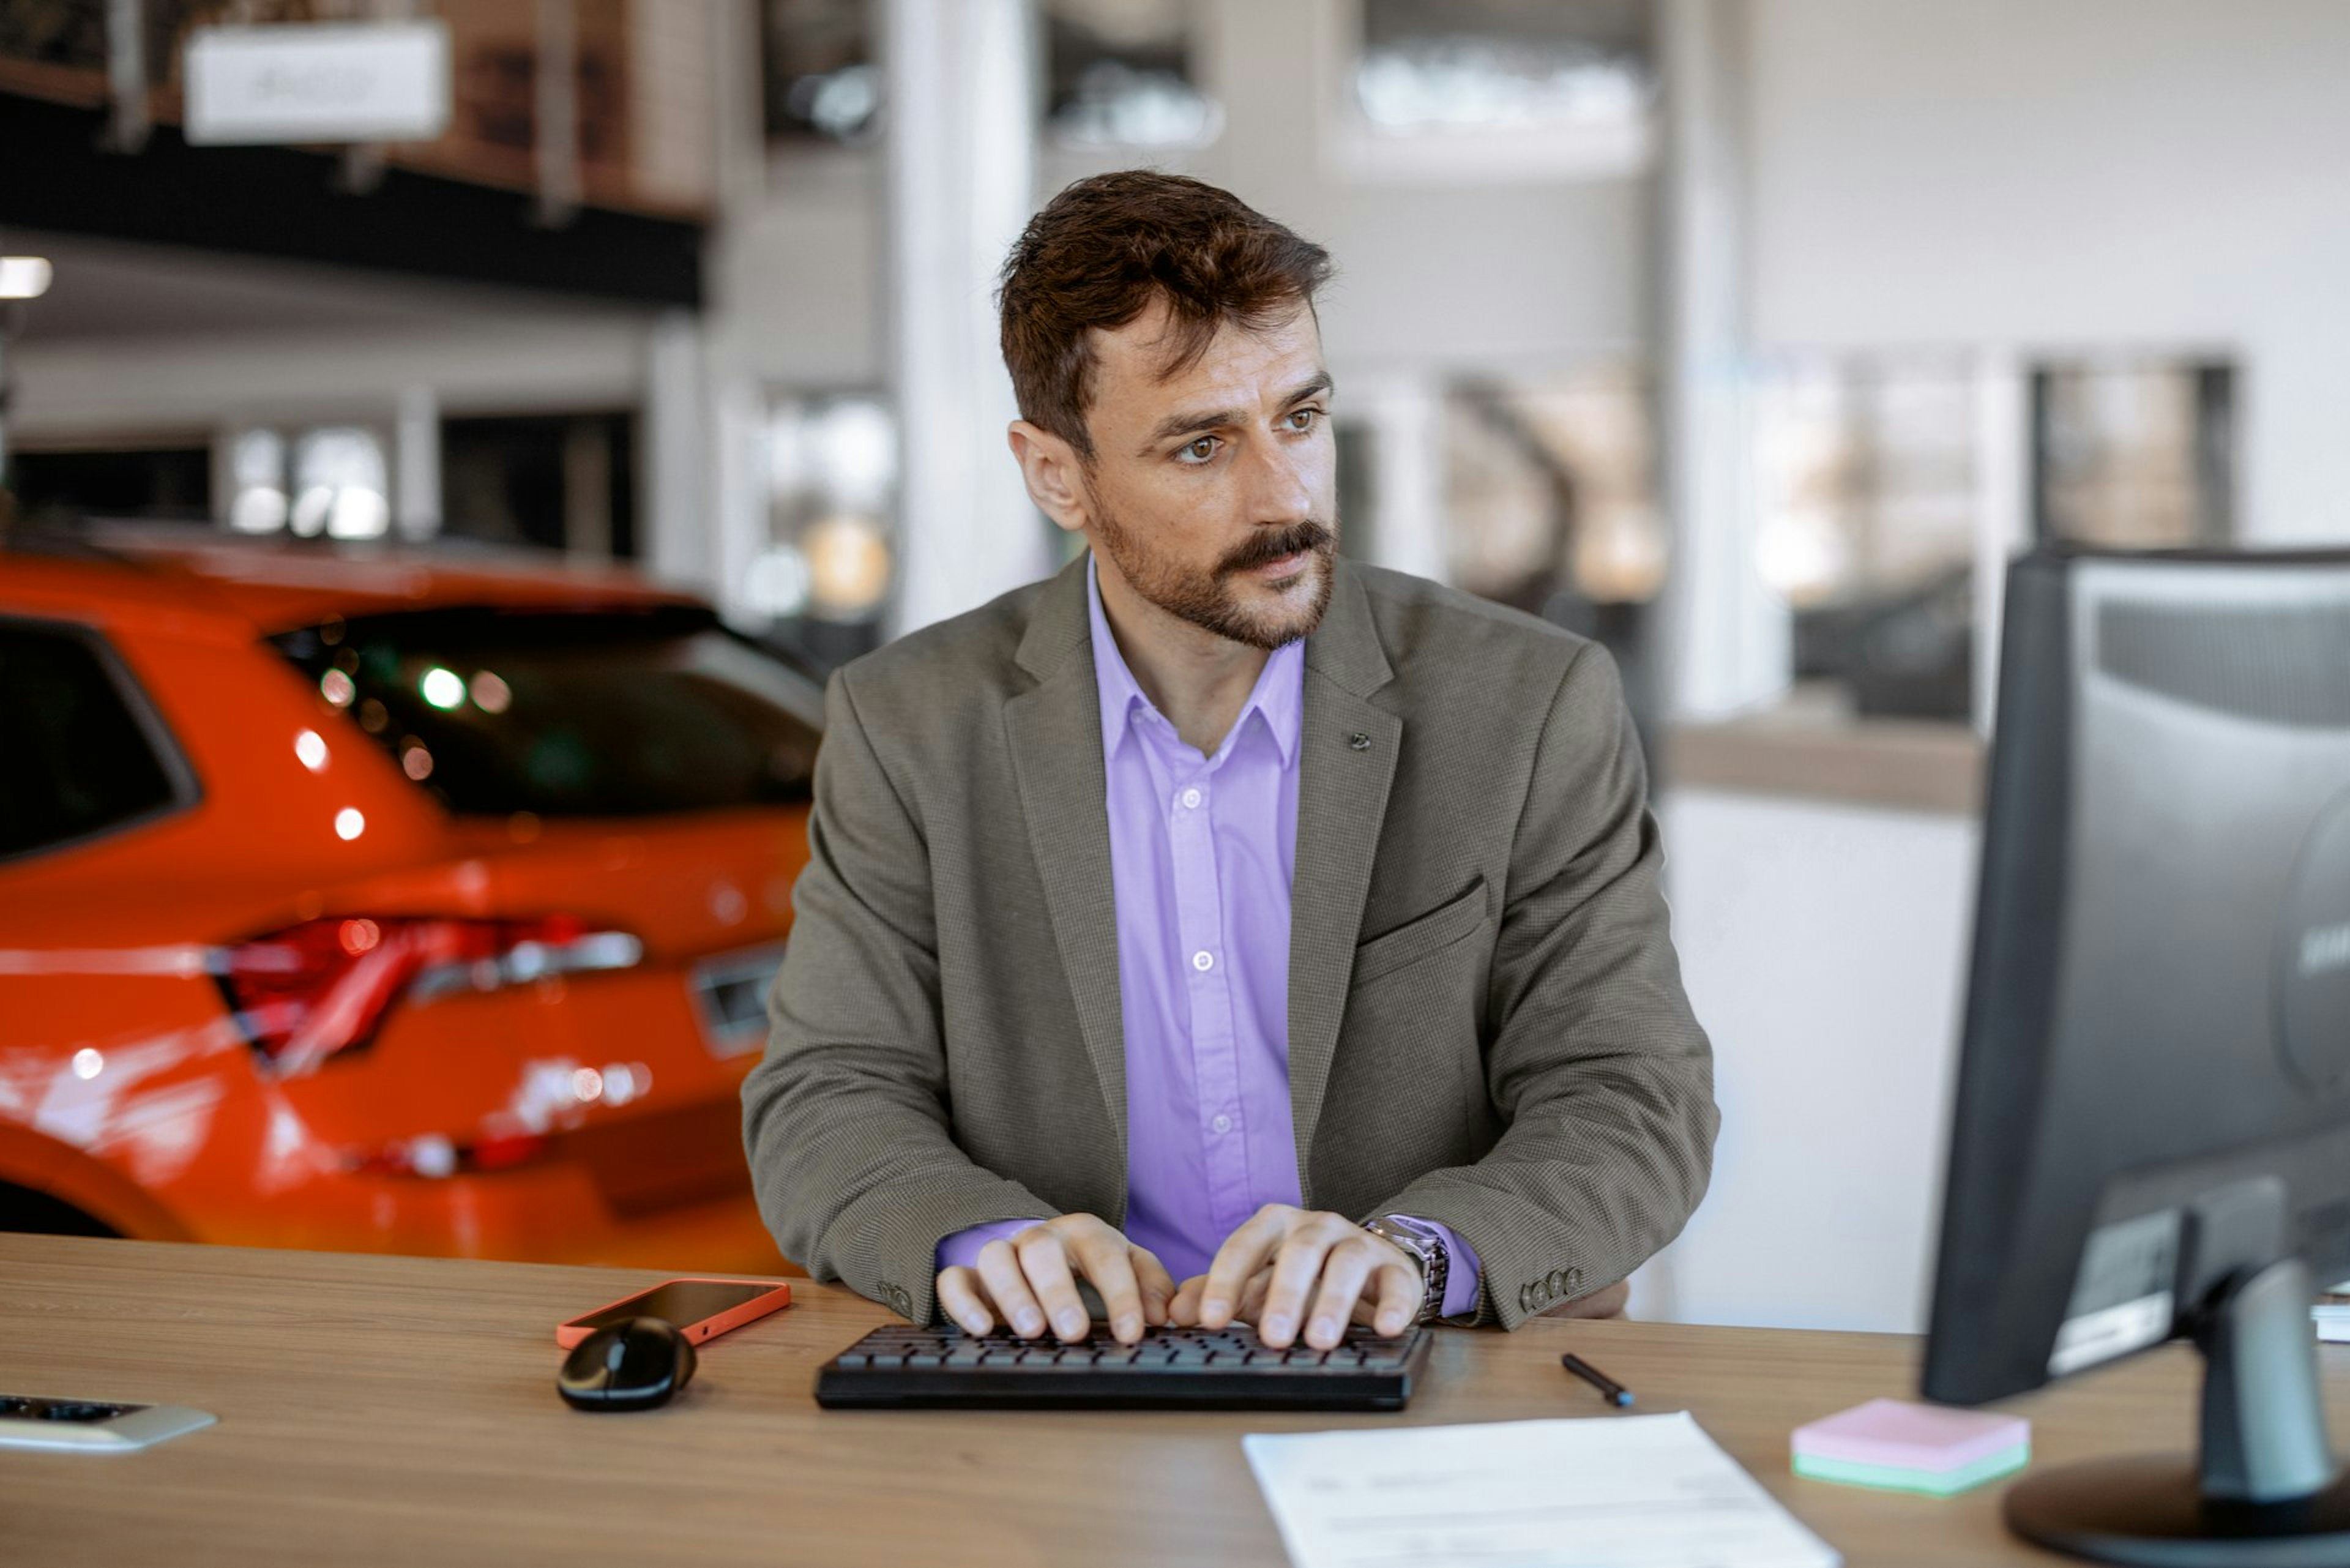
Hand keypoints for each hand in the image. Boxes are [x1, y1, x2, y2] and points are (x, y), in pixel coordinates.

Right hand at [934, 1214, 1174, 1344]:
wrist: (1045, 1257)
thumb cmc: (1093, 1268)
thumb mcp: (1130, 1269)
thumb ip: (1151, 1286)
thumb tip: (1161, 1315)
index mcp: (1086, 1233)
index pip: (1105, 1256)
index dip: (1120, 1295)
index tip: (1131, 1333)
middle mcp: (1041, 1238)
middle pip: (1043, 1250)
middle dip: (1058, 1290)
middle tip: (1074, 1331)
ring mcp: (1002, 1254)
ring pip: (996, 1258)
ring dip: (1013, 1294)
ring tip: (1032, 1331)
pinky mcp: (970, 1277)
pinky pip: (954, 1280)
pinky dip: (962, 1302)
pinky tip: (980, 1329)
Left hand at [1168, 1204, 1422, 1348]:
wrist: (1367, 1267)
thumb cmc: (1302, 1277)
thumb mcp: (1255, 1284)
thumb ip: (1216, 1295)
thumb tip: (1175, 1314)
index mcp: (1274, 1226)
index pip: (1244, 1247)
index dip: (1225, 1282)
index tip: (1209, 1320)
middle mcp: (1317, 1226)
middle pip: (1299, 1252)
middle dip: (1285, 1295)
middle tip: (1272, 1338)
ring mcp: (1358, 1242)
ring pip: (1346, 1262)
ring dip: (1333, 1302)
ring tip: (1320, 1340)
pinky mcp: (1395, 1267)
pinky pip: (1397, 1282)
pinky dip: (1394, 1305)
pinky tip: (1386, 1328)